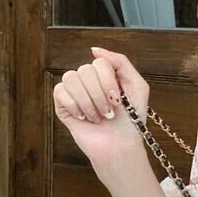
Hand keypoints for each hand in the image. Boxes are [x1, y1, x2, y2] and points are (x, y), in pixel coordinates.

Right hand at [53, 47, 149, 169]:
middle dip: (99, 94)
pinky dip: (74, 106)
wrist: (120, 146)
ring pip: (71, 78)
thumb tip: (94, 50)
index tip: (117, 99)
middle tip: (108, 112)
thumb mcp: (137, 86)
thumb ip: (120, 62)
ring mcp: (74, 92)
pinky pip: (60, 91)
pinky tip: (84, 117)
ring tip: (97, 116)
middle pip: (84, 70)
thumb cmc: (131, 119)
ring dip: (88, 102)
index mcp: (105, 74)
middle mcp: (88, 80)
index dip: (108, 82)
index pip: (99, 63)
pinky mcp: (62, 106)